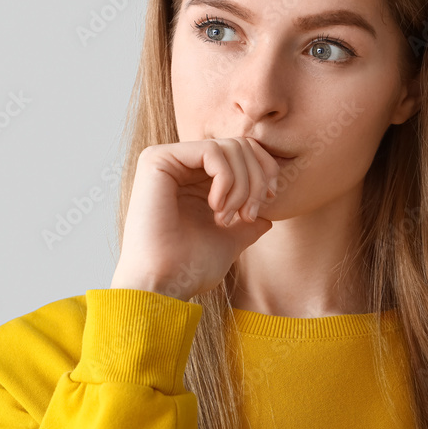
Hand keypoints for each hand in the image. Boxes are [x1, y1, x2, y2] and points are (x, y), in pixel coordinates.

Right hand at [110, 137, 280, 300]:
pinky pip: (212, 151)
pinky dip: (226, 180)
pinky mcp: (157, 159)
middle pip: (240, 145)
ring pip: (229, 147)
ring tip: (229, 218)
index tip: (270, 200)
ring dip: (242, 185)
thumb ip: (245, 226)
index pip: (242, 151)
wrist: (164, 283)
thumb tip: (267, 220)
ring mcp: (167, 159)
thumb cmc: (190, 267)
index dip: (265, 171)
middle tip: (248, 215)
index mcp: (193, 179)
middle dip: (256, 180)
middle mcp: (179, 164)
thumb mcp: (228, 241)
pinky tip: (215, 208)